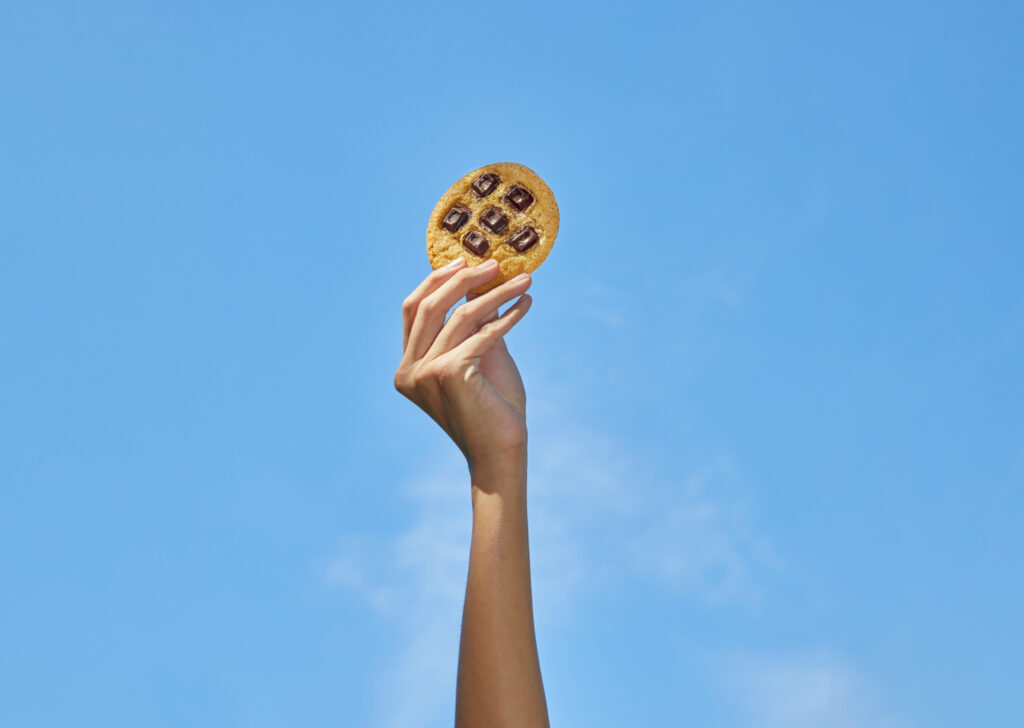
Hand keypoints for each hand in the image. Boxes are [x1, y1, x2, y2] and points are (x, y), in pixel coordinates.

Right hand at [394, 258, 532, 472]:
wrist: (502, 451)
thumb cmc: (493, 407)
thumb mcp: (478, 356)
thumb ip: (473, 323)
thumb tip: (480, 280)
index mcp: (407, 367)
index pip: (413, 310)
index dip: (436, 281)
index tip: (464, 261)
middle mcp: (409, 370)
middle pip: (431, 306)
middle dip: (464, 278)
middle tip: (496, 263)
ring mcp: (425, 373)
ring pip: (461, 315)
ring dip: (497, 293)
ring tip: (524, 281)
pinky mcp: (450, 373)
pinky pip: (484, 332)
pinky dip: (509, 316)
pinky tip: (526, 305)